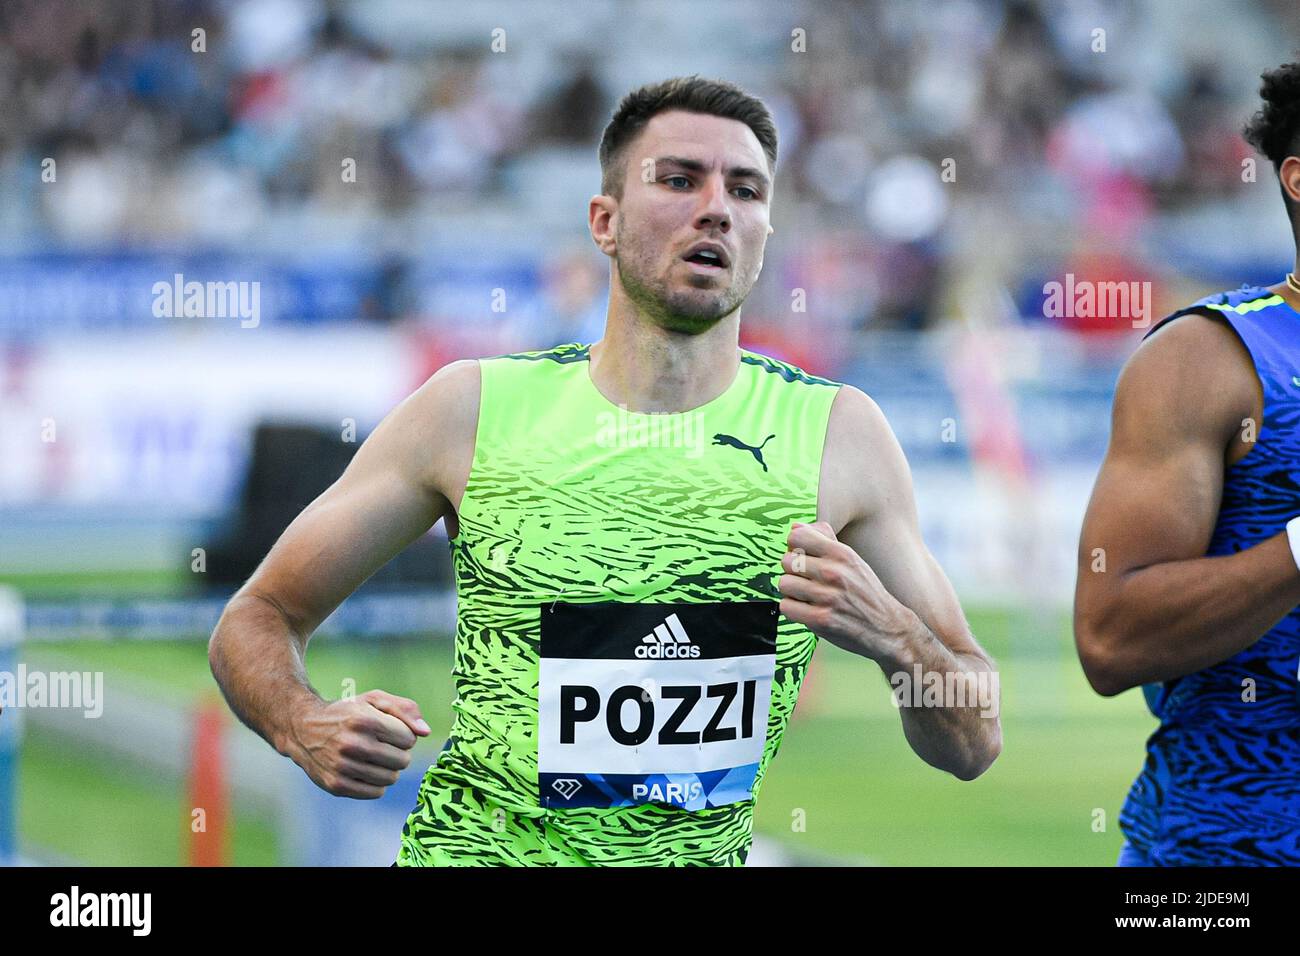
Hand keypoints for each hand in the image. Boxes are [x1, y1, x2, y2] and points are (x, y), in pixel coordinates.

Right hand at [285, 689, 430, 798]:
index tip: (390, 731)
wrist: (303, 728)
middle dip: (399, 753)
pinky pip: (376, 792)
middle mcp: (352, 744)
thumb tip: (425, 732)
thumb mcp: (374, 700)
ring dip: (389, 769)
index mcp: (364, 720)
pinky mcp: (336, 785)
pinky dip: (377, 784)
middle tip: (383, 745)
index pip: (409, 739)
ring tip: (375, 758)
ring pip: (391, 778)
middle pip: (402, 761)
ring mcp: (342, 767)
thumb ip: (405, 710)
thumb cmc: (347, 712)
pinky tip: (365, 770)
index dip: (404, 735)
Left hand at [779, 520, 916, 662]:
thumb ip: (825, 540)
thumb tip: (796, 526)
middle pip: (786, 561)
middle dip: (793, 572)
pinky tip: (807, 610)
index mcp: (842, 553)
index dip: (795, 548)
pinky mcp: (821, 619)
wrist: (888, 628)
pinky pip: (786, 606)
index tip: (803, 558)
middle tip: (807, 582)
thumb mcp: (852, 560)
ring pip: (784, 584)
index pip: (796, 536)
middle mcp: (834, 572)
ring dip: (792, 592)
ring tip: (807, 597)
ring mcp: (827, 596)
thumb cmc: (866, 592)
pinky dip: (793, 610)